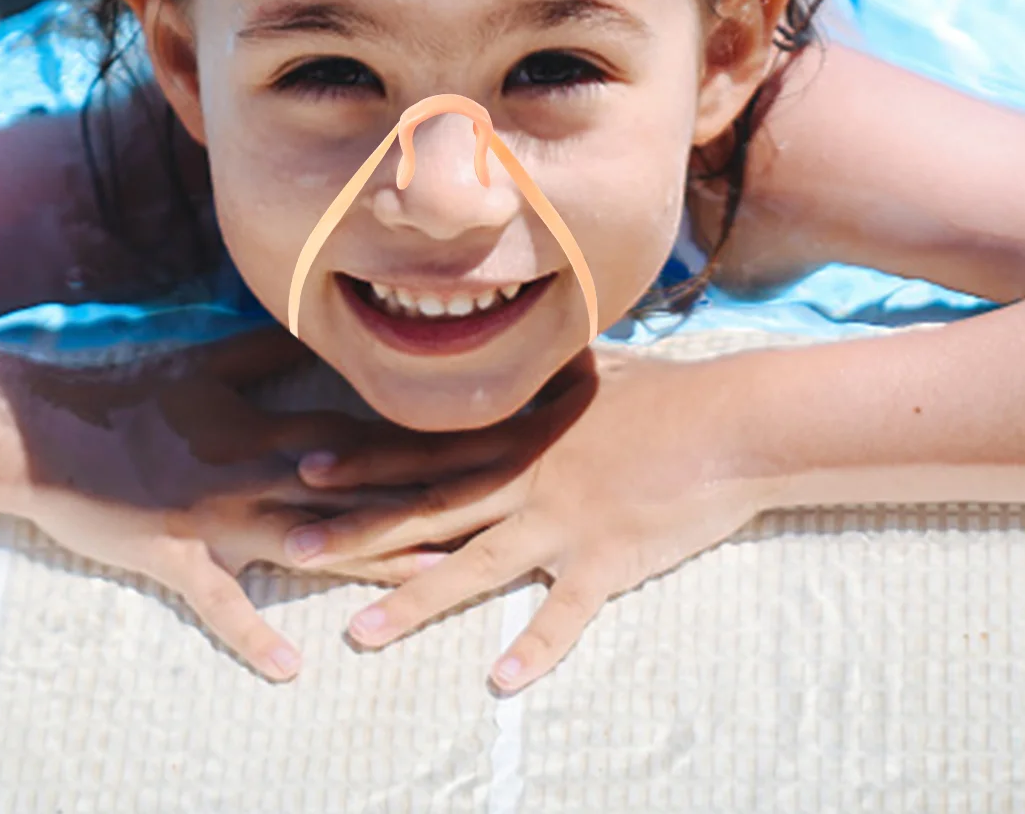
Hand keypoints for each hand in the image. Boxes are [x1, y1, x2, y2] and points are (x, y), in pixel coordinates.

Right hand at [0, 325, 451, 681]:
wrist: (49, 432)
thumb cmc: (131, 395)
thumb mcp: (207, 364)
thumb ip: (269, 349)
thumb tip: (319, 328)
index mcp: (265, 425)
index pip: (362, 435)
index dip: (423, 438)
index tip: (476, 440)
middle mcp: (253, 471)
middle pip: (354, 489)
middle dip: (424, 498)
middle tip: (492, 508)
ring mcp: (215, 517)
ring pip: (307, 542)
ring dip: (369, 561)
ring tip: (433, 579)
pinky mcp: (174, 557)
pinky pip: (218, 601)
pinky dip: (251, 632)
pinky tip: (292, 666)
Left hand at [283, 343, 785, 691]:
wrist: (732, 422)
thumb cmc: (669, 392)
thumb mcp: (599, 369)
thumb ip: (554, 368)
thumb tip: (537, 344)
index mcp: (521, 435)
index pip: (428, 450)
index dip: (365, 460)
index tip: (305, 467)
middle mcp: (528, 478)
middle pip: (429, 508)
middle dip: (358, 530)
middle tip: (292, 547)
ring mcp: (564, 520)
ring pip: (474, 565)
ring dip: (414, 600)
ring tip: (359, 634)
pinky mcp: (608, 558)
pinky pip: (565, 613)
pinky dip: (534, 647)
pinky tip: (499, 682)